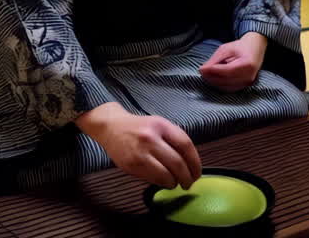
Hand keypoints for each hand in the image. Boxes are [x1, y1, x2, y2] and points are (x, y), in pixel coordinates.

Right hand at [76, 103, 201, 188]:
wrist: (111, 127)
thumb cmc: (138, 128)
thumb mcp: (158, 124)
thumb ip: (174, 139)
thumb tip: (191, 163)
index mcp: (161, 125)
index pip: (186, 145)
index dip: (195, 162)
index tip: (197, 172)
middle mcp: (150, 138)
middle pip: (177, 163)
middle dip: (187, 177)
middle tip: (189, 183)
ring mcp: (140, 153)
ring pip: (165, 175)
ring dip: (174, 182)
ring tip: (175, 182)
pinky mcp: (131, 165)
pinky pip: (152, 179)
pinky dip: (162, 183)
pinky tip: (163, 181)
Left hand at [198, 32, 266, 91]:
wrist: (255, 49)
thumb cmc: (240, 47)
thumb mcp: (226, 49)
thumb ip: (215, 60)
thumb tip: (203, 70)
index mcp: (247, 64)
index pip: (227, 70)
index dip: (213, 71)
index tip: (201, 69)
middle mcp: (249, 76)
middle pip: (226, 80)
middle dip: (211, 77)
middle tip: (201, 72)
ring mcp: (248, 83)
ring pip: (227, 87)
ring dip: (214, 82)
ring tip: (206, 75)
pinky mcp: (245, 86)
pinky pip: (230, 89)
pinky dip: (220, 85)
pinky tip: (213, 79)